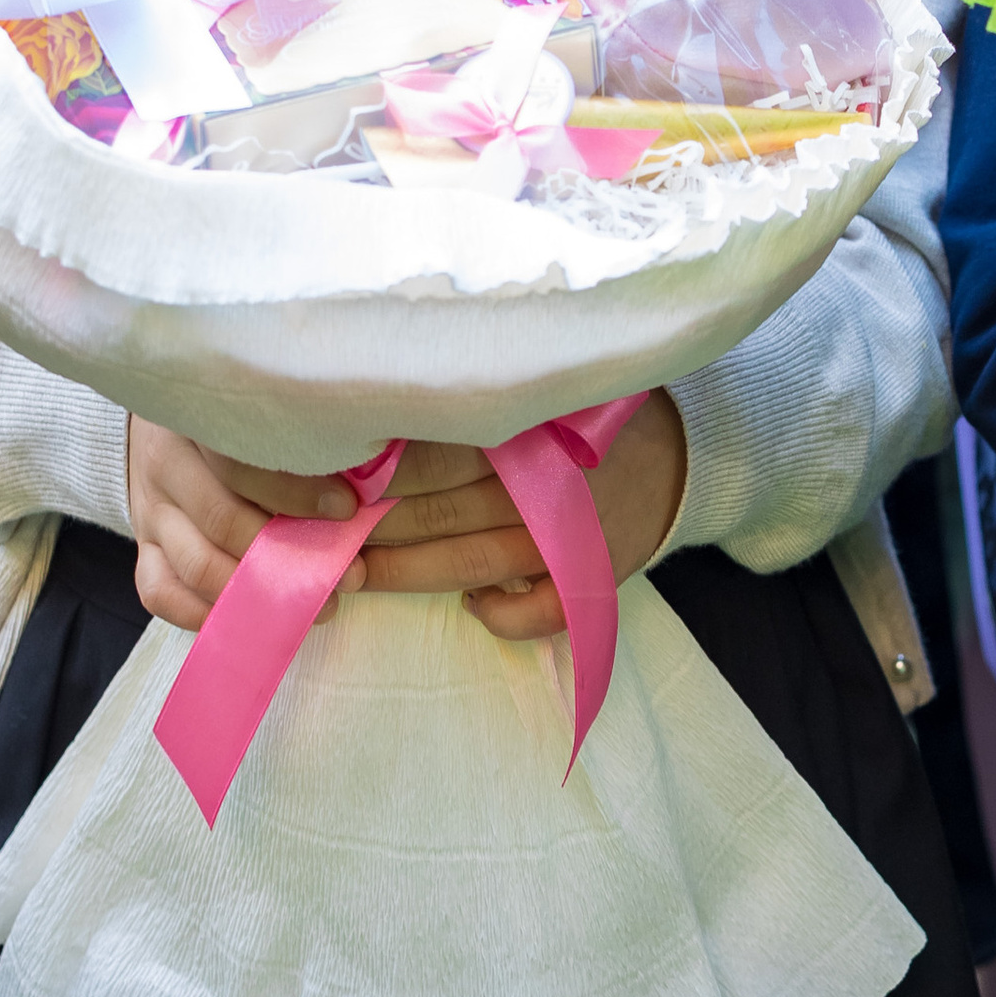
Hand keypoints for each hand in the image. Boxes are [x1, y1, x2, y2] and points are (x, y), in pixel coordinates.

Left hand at [123, 402, 688, 639]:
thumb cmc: (583, 409)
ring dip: (403, 574)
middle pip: (434, 510)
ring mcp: (571, 533)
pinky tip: (471, 604)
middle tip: (311, 532)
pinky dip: (499, 614)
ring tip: (351, 573)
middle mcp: (545, 476)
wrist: (684, 448)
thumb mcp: (531, 383)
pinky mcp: (596, 576)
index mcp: (524, 420)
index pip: (430, 451)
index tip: (320, 479)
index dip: (369, 472)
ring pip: (466, 564)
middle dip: (367, 527)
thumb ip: (463, 399)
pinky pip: (536, 609)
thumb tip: (362, 417)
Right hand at [125, 419, 366, 631]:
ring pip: (196, 563)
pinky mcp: (144, 548)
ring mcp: (152, 511)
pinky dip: (204, 612)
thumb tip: (366, 486)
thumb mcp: (261, 417)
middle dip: (287, 554)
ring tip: (313, 605)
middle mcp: (168, 465)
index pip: (242, 462)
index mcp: (201, 423)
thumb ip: (301, 443)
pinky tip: (249, 616)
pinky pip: (160, 592)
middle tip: (344, 573)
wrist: (163, 433)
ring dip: (258, 592)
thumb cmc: (236, 426)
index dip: (295, 491)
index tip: (346, 510)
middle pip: (222, 518)